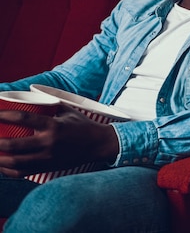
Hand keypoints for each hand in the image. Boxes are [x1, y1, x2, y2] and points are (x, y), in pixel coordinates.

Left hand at [0, 104, 118, 176]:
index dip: (5, 115)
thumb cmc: (82, 125)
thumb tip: (29, 98)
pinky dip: (7, 170)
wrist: (98, 145)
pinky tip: (1, 164)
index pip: (24, 119)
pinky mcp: (47, 167)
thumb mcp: (67, 111)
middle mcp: (49, 142)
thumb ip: (48, 106)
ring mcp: (47, 157)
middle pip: (13, 145)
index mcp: (53, 125)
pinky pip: (21, 173)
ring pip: (15, 162)